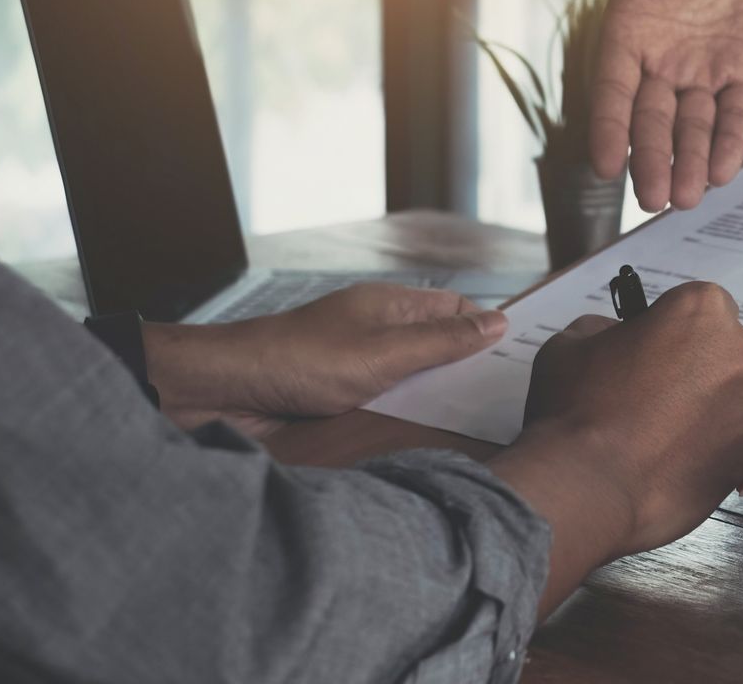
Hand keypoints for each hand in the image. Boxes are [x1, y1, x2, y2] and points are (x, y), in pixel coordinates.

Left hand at [144, 283, 507, 436]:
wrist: (226, 391)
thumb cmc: (300, 362)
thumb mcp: (385, 353)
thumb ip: (443, 340)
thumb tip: (497, 322)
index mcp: (392, 306)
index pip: (457, 308)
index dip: (486, 328)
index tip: (516, 357)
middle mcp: (377, 329)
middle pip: (437, 343)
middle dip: (465, 367)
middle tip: (501, 398)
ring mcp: (357, 361)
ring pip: (413, 376)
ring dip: (433, 395)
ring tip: (469, 422)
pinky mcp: (338, 392)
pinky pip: (386, 400)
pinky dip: (404, 413)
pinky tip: (417, 435)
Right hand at [487, 281, 742, 614]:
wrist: (590, 489)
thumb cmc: (578, 405)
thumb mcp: (571, 342)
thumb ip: (607, 328)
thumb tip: (622, 339)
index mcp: (703, 310)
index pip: (698, 305)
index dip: (671, 326)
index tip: (647, 350)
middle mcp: (741, 352)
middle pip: (722, 349)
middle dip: (694, 364)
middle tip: (651, 394)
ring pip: (731, 396)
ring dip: (704, 406)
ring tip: (658, 435)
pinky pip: (731, 439)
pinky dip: (709, 445)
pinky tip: (670, 461)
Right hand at [518, 0, 742, 211]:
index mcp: (630, 35)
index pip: (614, 90)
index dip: (609, 126)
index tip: (605, 162)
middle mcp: (662, 63)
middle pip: (652, 121)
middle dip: (651, 160)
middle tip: (651, 199)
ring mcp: (704, 72)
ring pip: (692, 128)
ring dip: (688, 162)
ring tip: (686, 197)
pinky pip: (735, 116)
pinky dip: (729, 143)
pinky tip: (723, 170)